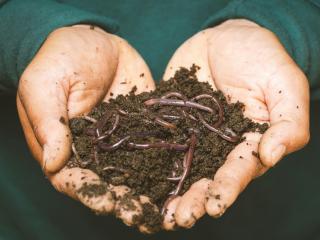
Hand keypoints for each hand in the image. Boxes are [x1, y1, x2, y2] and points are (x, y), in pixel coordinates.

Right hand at [17, 25, 157, 231]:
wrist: (95, 40)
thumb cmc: (60, 58)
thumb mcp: (45, 84)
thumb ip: (48, 122)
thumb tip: (54, 162)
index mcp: (66, 147)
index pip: (75, 179)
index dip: (91, 194)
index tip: (108, 203)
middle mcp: (96, 151)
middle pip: (109, 183)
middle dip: (126, 201)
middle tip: (144, 216)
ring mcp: (123, 141)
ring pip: (136, 172)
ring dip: (150, 191)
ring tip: (168, 208)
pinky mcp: (144, 127)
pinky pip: (156, 147)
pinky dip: (168, 163)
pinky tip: (184, 175)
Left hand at [162, 19, 309, 228]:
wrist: (224, 37)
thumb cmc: (260, 57)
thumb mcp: (284, 84)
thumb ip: (288, 121)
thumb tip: (272, 155)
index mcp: (248, 142)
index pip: (240, 170)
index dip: (228, 188)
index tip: (215, 205)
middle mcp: (219, 146)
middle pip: (207, 178)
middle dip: (195, 200)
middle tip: (179, 218)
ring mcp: (193, 136)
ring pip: (181, 169)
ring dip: (170, 191)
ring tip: (159, 213)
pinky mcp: (171, 124)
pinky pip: (159, 143)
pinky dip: (147, 160)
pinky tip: (134, 177)